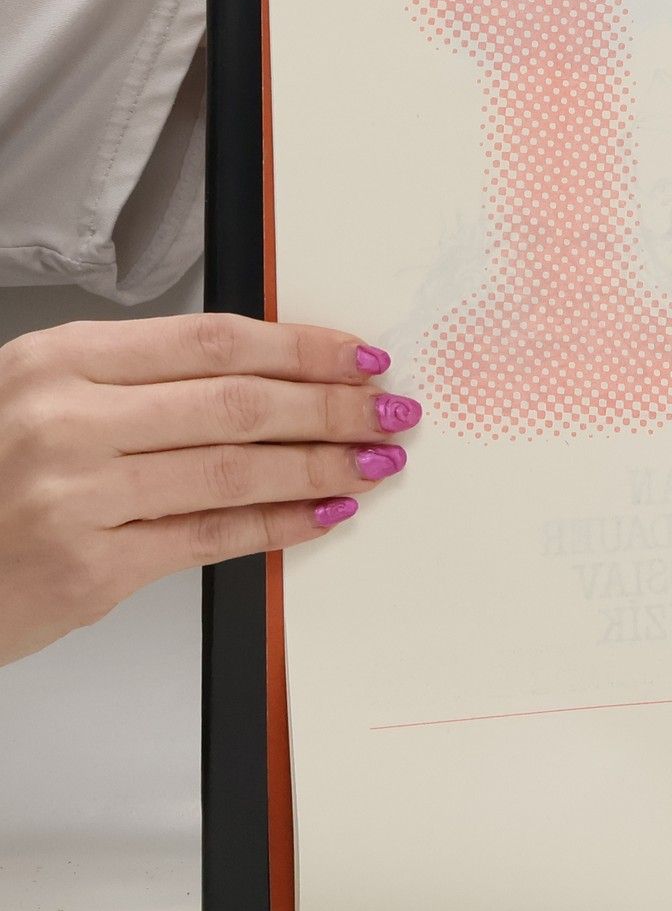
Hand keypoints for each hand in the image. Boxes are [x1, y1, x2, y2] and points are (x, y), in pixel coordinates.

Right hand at [0, 314, 418, 666]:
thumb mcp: (44, 398)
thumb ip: (141, 384)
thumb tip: (271, 379)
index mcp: (59, 361)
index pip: (213, 341)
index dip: (303, 349)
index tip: (360, 356)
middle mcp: (65, 421)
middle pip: (238, 403)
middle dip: (332, 407)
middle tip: (390, 412)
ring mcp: (77, 497)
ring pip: (236, 469)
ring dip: (322, 465)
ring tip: (375, 460)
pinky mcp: (91, 569)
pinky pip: (213, 536)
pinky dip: (282, 523)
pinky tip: (326, 513)